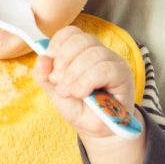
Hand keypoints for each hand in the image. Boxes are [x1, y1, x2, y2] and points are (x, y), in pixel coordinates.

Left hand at [32, 25, 140, 139]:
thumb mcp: (56, 93)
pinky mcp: (122, 75)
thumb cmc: (80, 109)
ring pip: (93, 53)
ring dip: (74, 73)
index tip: (49, 62)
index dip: (58, 43)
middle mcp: (99, 52)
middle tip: (57, 81)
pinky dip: (87, 81)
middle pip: (81, 40)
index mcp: (82, 51)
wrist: (99, 131)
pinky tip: (80, 93)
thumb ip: (45, 76)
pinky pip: (104, 69)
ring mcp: (113, 61)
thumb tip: (42, 58)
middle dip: (64, 60)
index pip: (72, 32)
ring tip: (68, 91)